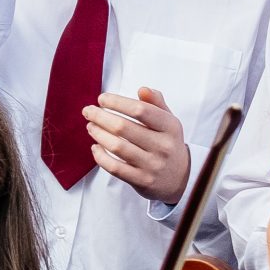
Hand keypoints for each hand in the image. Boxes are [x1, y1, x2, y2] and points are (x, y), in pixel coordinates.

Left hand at [87, 88, 190, 205]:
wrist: (181, 178)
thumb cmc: (167, 142)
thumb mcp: (168, 121)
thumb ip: (156, 103)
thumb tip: (142, 89)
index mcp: (170, 127)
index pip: (141, 110)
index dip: (117, 102)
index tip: (102, 99)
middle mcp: (163, 146)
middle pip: (123, 127)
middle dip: (100, 117)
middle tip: (88, 111)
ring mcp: (153, 165)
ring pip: (117, 147)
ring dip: (98, 134)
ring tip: (90, 126)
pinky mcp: (142, 181)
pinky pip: (115, 168)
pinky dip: (100, 156)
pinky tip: (95, 147)